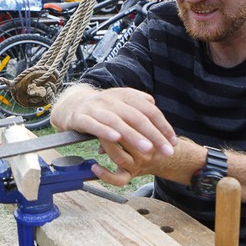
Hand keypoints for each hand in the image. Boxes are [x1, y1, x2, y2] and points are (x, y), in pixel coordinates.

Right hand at [52, 85, 179, 184]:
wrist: (72, 104)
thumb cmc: (102, 107)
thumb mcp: (120, 101)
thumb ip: (137, 102)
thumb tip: (153, 105)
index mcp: (125, 95)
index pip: (149, 109)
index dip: (163, 125)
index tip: (173, 142)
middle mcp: (112, 99)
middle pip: (136, 116)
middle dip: (154, 134)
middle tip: (166, 150)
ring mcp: (96, 108)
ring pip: (117, 122)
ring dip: (133, 135)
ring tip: (147, 148)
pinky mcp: (81, 117)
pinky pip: (94, 125)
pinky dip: (105, 131)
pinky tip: (115, 139)